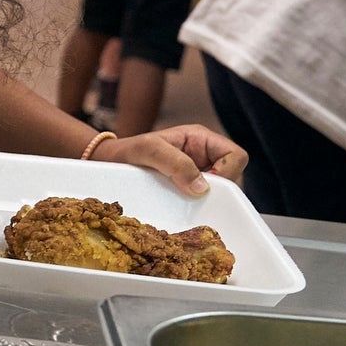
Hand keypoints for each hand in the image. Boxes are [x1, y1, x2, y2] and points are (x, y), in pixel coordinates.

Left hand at [92, 124, 247, 195]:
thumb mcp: (149, 150)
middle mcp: (204, 155)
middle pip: (232, 175)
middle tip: (194, 196)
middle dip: (219, 188)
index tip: (207, 185)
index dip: (229, 171)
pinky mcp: (189, 188)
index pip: (235, 155)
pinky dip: (199, 204)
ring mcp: (198, 172)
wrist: (110, 164)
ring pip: (220, 189)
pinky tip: (183, 206)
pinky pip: (205, 199)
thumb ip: (175, 163)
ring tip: (185, 200)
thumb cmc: (128, 151)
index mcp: (201, 139)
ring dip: (208, 198)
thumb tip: (202, 187)